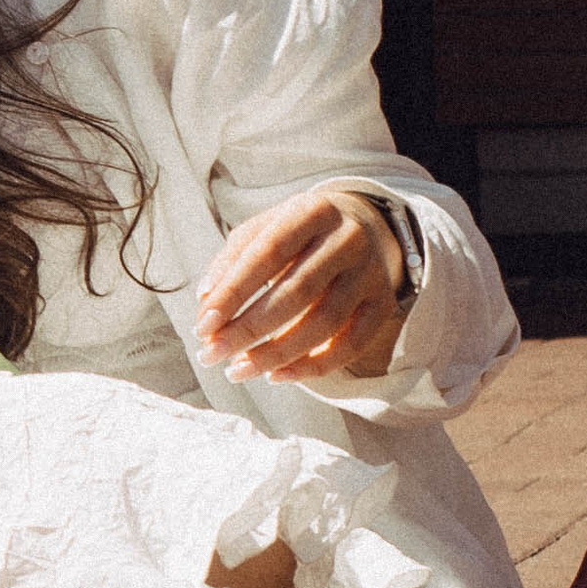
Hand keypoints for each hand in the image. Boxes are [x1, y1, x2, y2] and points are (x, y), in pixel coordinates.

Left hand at [195, 189, 410, 384]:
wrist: (366, 224)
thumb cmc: (300, 232)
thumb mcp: (265, 228)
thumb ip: (232, 261)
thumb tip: (206, 304)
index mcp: (313, 211)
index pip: (268, 253)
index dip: (234, 292)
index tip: (203, 325)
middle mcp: (348, 240)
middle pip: (297, 292)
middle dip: (249, 329)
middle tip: (211, 354)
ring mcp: (371, 273)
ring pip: (324, 323)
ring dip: (276, 354)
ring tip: (237, 370)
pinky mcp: (383, 304)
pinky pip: (352, 344)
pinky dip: (313, 366)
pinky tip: (277, 375)